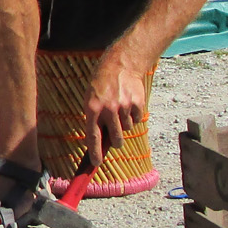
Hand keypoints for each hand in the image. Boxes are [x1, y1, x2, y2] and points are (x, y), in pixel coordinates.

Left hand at [83, 51, 148, 167]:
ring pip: (127, 129)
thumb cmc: (101, 84)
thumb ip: (94, 119)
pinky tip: (129, 103)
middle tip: (115, 136)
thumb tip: (98, 143)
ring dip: (124, 123)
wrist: (121, 64)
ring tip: (120, 108)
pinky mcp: (138, 103)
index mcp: (92, 108)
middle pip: (116, 139)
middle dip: (116, 142)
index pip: (93, 136)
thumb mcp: (90, 99)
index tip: (95, 163)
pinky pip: (137, 119)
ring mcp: (124, 106)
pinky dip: (134, 115)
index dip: (95, 152)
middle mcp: (108, 109)